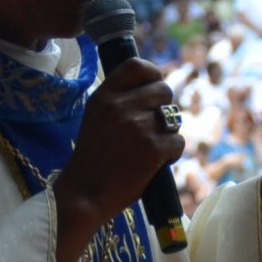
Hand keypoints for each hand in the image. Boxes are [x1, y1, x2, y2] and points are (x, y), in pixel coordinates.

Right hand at [54, 56, 183, 260]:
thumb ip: (117, 103)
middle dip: (165, 108)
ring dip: (169, 133)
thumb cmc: (90, 160)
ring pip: (174, 118)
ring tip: (155, 148)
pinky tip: (159, 163)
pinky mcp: (153, 148)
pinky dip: (173, 154)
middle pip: (163, 90)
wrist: (83, 195)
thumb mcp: (95, 119)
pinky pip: (178, 142)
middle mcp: (121, 106)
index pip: (136, 66)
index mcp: (104, 96)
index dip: (152, 74)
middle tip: (155, 128)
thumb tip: (150, 92)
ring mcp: (138, 126)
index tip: (153, 87)